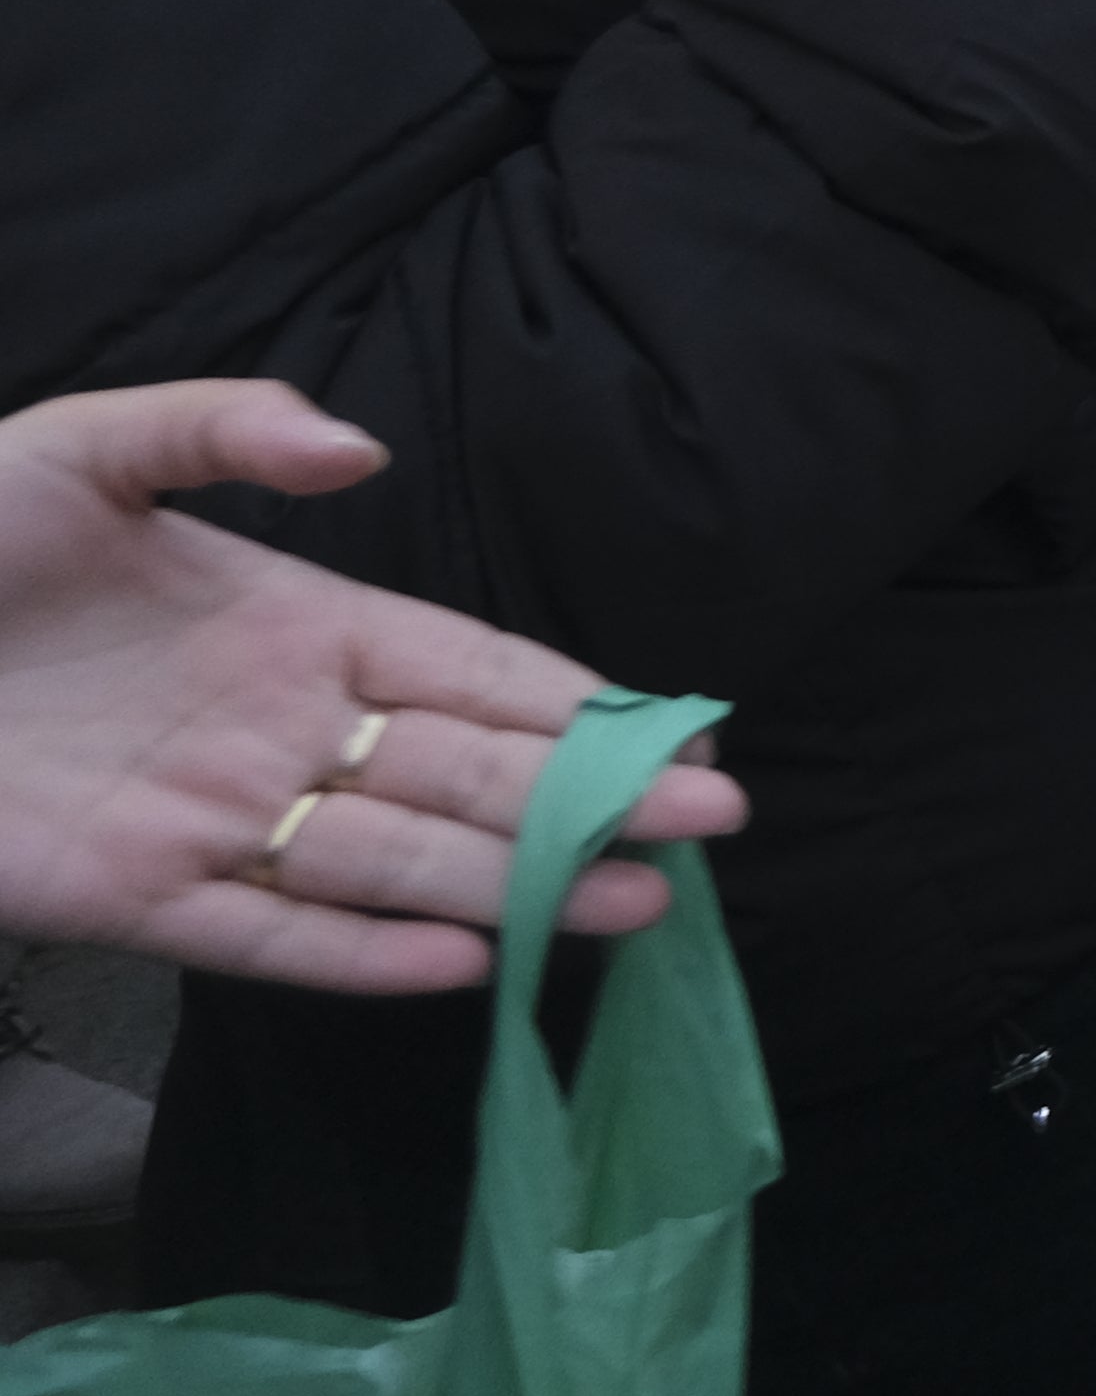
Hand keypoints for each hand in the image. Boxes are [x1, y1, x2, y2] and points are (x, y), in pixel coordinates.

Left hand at [0, 380, 744, 991]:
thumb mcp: (82, 445)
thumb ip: (226, 428)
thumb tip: (363, 452)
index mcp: (293, 620)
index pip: (466, 665)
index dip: (573, 697)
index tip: (683, 723)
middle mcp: (277, 728)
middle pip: (463, 773)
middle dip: (592, 802)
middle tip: (712, 824)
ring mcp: (211, 819)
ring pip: (392, 863)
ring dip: (515, 889)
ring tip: (633, 906)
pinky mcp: (126, 899)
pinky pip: (264, 938)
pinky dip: (360, 959)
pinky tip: (462, 967)